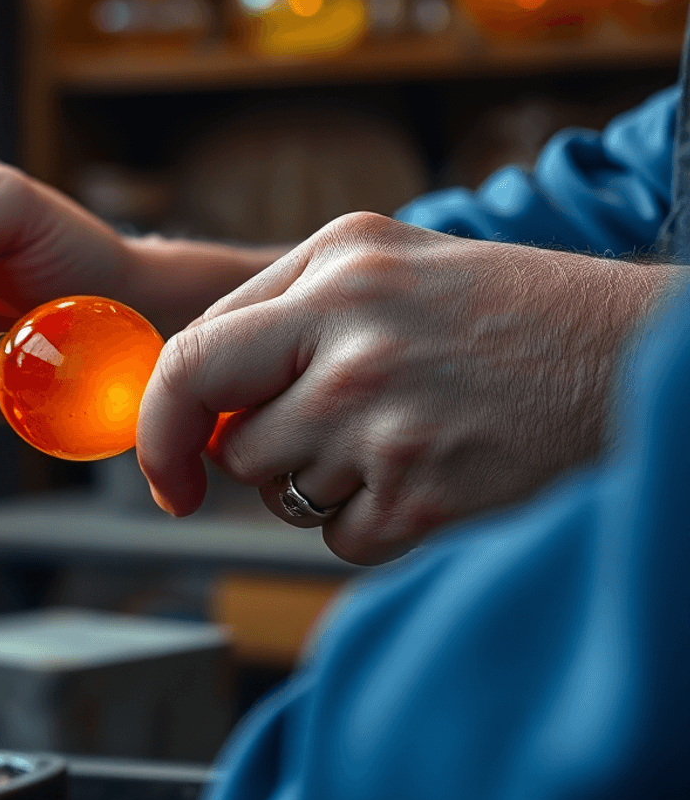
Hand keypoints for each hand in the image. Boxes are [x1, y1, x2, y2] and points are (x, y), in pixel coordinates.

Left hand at [137, 212, 678, 564]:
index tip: (168, 470)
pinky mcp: (421, 495)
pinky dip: (374, 523)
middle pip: (231, 442)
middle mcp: (349, 336)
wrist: (635, 358)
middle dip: (250, 459)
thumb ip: (282, 313)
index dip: (163, 427)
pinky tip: (432, 472)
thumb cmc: (509, 311)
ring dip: (327, 483)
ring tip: (407, 434)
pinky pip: (340, 538)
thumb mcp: (389, 262)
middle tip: (312, 444)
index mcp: (335, 265)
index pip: (192, 359)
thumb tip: (199, 398)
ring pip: (284, 495)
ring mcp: (384, 419)